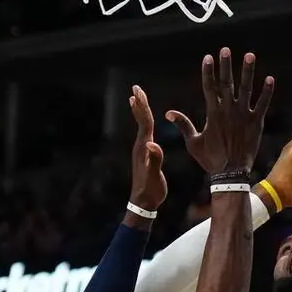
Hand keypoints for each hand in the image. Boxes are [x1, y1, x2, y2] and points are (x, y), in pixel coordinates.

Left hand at [128, 85, 166, 210]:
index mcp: (144, 148)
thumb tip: (152, 144)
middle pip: (141, 121)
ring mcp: (141, 151)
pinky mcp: (144, 156)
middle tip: (136, 88)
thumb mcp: (154, 176)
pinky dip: (144, 124)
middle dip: (139, 104)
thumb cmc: (150, 190)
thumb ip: (155, 160)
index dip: (143, 106)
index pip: (145, 123)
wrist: (143, 202)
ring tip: (136, 100)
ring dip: (140, 112)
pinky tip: (145, 124)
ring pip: (141, 126)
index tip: (138, 91)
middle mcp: (141, 146)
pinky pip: (144, 134)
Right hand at [166, 48, 273, 174]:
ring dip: (247, 71)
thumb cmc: (211, 160)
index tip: (208, 57)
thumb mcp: (193, 142)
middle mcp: (228, 111)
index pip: (209, 87)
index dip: (208, 71)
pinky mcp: (256, 123)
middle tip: (226, 50)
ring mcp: (243, 115)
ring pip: (246, 88)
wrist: (231, 173)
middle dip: (226, 65)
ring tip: (249, 55)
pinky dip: (266, 92)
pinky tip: (270, 79)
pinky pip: (262, 104)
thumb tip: (168, 113)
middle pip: (226, 83)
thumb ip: (183, 125)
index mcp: (213, 114)